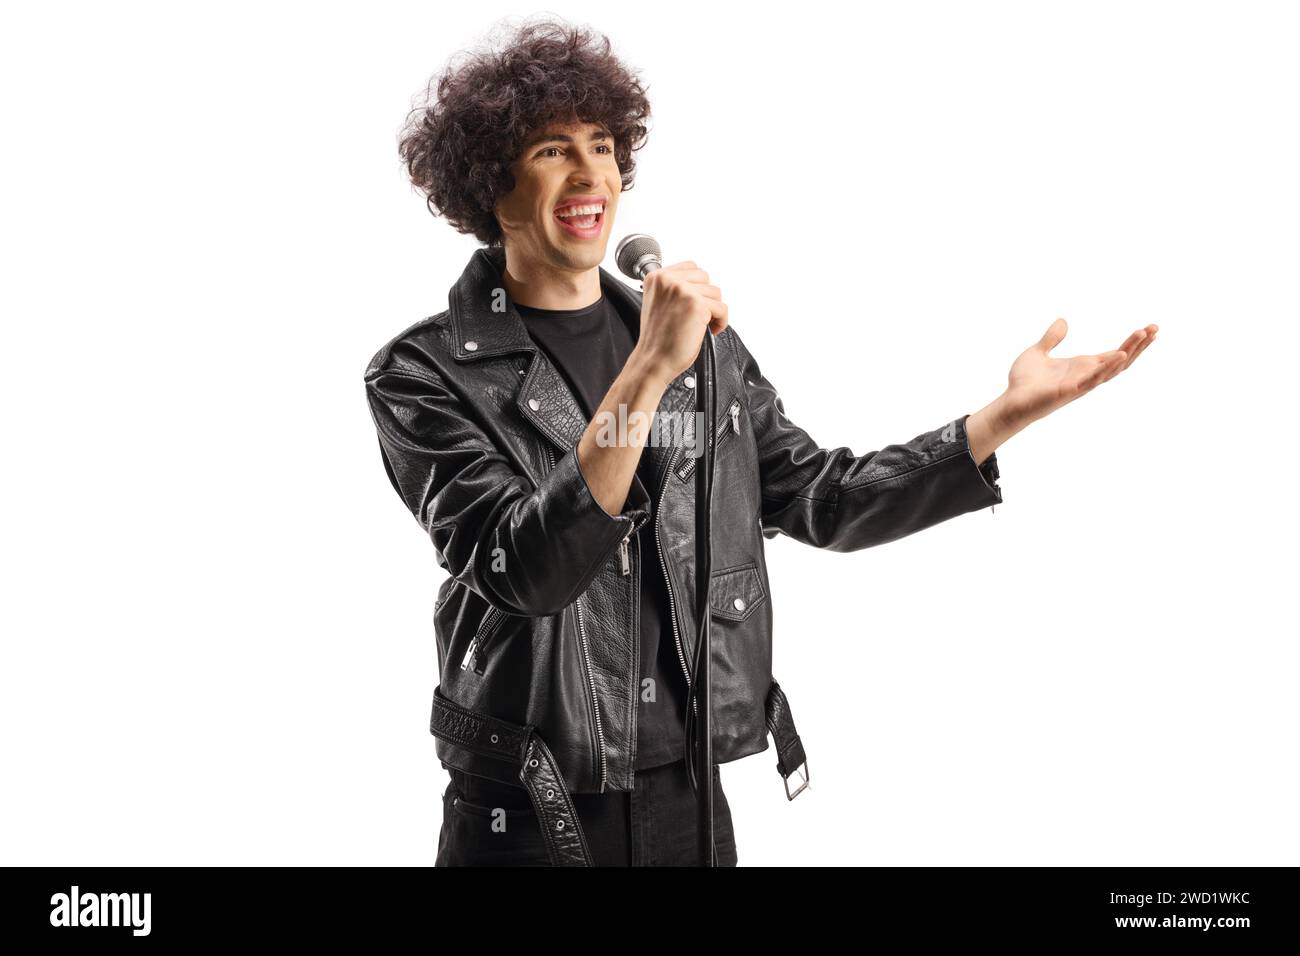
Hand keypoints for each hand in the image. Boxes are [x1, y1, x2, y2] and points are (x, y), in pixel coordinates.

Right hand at [629, 260, 728, 385]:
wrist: (653, 360)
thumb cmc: (657, 338)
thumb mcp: (658, 303)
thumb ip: (673, 289)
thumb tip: (699, 285)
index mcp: (657, 277)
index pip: (690, 267)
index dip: (697, 286)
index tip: (695, 302)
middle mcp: (668, 280)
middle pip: (705, 278)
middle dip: (706, 298)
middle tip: (700, 316)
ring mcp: (683, 291)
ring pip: (715, 293)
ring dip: (714, 310)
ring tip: (704, 325)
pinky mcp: (697, 305)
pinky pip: (722, 308)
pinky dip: (721, 321)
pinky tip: (710, 330)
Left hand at [997, 318, 1157, 429]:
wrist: (1010, 401)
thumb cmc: (1024, 382)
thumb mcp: (1038, 352)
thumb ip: (1052, 338)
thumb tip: (1063, 321)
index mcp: (1083, 366)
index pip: (1114, 353)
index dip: (1132, 342)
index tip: (1149, 328)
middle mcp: (1087, 375)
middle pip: (1121, 360)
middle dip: (1139, 345)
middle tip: (1156, 328)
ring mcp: (1081, 384)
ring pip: (1113, 369)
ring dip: (1129, 351)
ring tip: (1144, 334)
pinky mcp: (1071, 390)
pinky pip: (1094, 379)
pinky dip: (1107, 367)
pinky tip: (1120, 354)